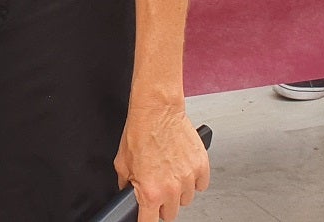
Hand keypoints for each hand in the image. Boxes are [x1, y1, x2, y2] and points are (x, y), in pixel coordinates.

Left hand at [113, 100, 209, 221]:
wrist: (157, 110)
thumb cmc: (140, 132)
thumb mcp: (122, 163)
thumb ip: (126, 184)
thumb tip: (128, 192)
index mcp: (150, 191)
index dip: (146, 219)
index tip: (147, 215)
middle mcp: (171, 189)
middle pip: (170, 213)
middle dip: (162, 203)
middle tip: (157, 187)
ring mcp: (188, 178)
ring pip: (186, 200)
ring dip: (178, 192)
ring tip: (170, 173)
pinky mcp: (201, 166)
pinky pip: (200, 185)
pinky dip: (193, 180)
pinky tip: (183, 168)